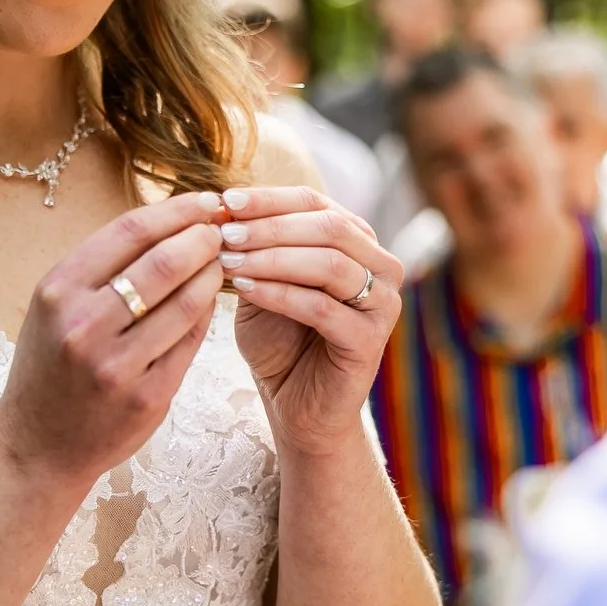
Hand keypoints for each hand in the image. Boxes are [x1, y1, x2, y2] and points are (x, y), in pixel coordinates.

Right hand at [0, 191, 228, 485]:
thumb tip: (170, 219)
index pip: (130, 231)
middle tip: (222, 231)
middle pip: (165, 262)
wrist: (37, 445)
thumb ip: (102, 266)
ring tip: (221, 263)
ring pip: (187, 303)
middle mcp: (85, 326)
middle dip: (204, 239)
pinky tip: (210, 301)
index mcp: (59, 291)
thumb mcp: (56, 306)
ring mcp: (117, 366)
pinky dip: (206, 314)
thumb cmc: (51, 365)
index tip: (205, 201)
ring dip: (212, 275)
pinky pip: (191, 342)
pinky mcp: (147, 398)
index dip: (177, 209)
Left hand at [215, 186, 402, 455]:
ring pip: (328, 263)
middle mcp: (382, 266)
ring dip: (272, 257)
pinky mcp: (371, 341)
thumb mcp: (263, 282)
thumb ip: (255, 247)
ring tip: (228, 260)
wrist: (297, 407)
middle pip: (328, 226)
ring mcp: (384, 303)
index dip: (269, 198)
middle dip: (269, 226)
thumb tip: (223, 207)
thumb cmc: (280, 341)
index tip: (224, 201)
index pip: (315, 202)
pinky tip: (244, 290)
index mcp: (358, 241)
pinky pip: (322, 307)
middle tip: (224, 232)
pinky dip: (279, 294)